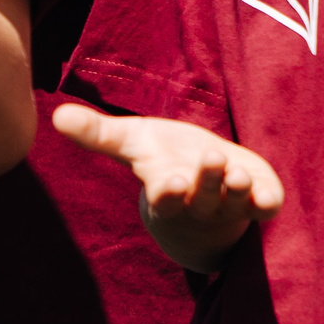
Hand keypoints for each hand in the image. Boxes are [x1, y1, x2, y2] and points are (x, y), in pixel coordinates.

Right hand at [53, 103, 283, 273]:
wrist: (198, 185)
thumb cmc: (161, 160)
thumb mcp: (132, 144)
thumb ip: (97, 134)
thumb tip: (56, 115)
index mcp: (166, 193)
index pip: (165, 199)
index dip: (168, 193)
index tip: (169, 182)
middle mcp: (198, 204)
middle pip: (203, 199)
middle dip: (208, 182)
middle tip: (212, 157)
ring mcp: (229, 207)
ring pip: (235, 205)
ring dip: (238, 190)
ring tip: (237, 172)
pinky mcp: (258, 202)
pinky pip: (265, 208)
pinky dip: (267, 201)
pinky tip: (266, 192)